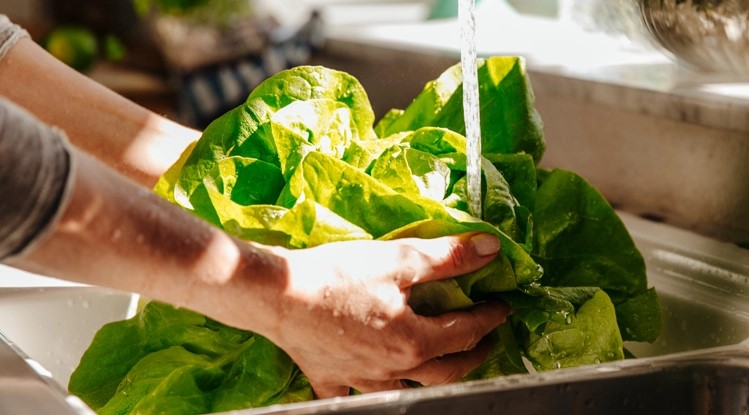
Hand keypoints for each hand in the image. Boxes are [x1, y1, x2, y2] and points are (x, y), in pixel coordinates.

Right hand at [262, 233, 509, 398]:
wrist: (277, 293)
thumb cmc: (337, 274)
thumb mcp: (398, 259)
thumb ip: (447, 258)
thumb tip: (491, 248)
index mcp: (413, 341)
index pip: (466, 332)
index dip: (489, 317)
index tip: (502, 306)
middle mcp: (392, 369)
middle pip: (446, 370)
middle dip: (473, 355)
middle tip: (486, 340)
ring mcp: (360, 379)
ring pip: (406, 388)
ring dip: (431, 376)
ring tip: (440, 362)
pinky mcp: (329, 377)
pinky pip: (350, 395)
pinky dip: (362, 392)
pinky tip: (365, 385)